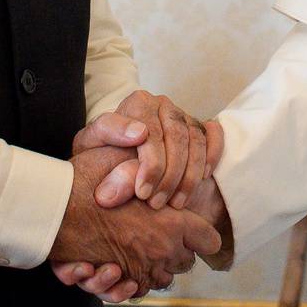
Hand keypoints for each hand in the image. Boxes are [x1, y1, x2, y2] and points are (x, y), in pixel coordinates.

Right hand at [48, 145, 219, 298]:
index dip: (202, 233)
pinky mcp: (118, 283)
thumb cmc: (85, 181)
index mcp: (172, 224)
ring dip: (155, 267)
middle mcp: (161, 252)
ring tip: (137, 249)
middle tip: (159, 230)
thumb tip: (155, 149)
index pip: (208, 240)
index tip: (191, 226)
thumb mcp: (120, 157)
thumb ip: (145, 161)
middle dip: (177, 249)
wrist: (51, 212)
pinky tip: (121, 267)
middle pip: (187, 262)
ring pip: (163, 279)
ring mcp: (141, 271)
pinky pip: (137, 291)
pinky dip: (132, 283)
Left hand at [107, 90, 217, 210]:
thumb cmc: (101, 152)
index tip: (142, 192)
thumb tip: (138, 134)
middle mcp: (163, 105)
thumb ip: (108, 137)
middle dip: (169, 176)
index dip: (150, 165)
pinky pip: (214, 137)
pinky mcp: (201, 127)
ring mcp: (184, 115)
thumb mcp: (92, 145)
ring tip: (176, 203)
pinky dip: (212, 156)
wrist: (112, 158)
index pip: (152, 132)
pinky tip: (202, 178)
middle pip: (177, 137)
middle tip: (157, 203)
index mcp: (139, 103)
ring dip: (189, 175)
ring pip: (196, 141)